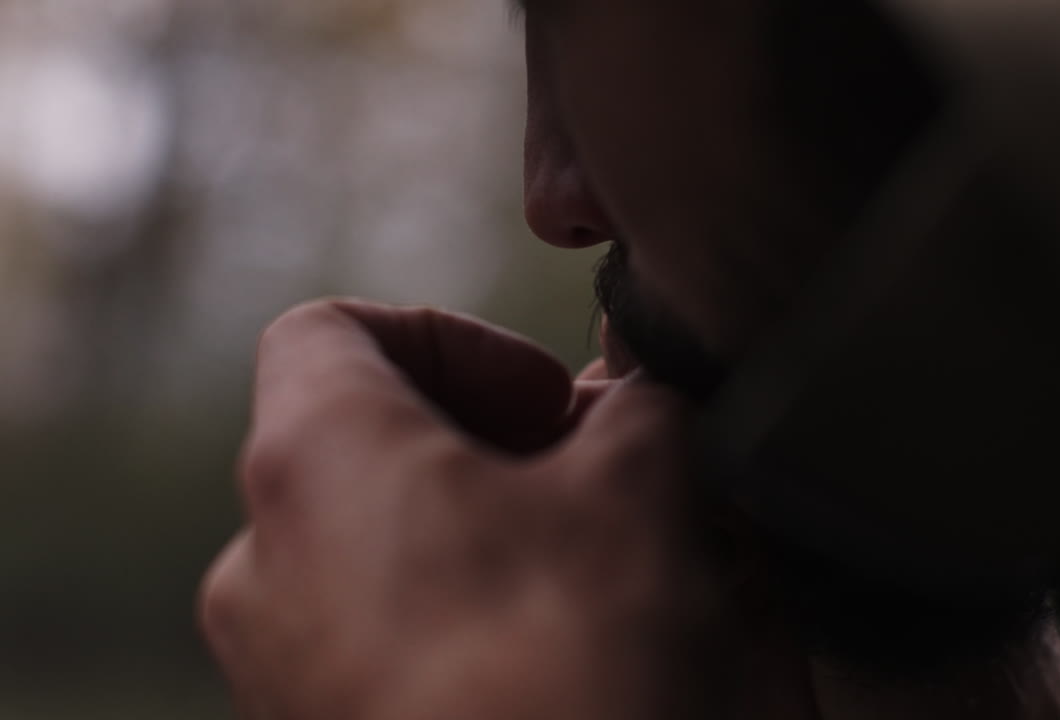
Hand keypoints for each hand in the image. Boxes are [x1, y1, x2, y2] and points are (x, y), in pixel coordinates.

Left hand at [198, 299, 729, 719]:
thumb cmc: (588, 675)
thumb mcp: (650, 494)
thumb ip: (637, 411)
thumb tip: (628, 408)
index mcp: (316, 463)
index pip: (332, 332)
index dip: (455, 340)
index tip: (551, 405)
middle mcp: (266, 570)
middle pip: (369, 450)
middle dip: (499, 450)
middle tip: (604, 486)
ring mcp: (285, 679)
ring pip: (390, 556)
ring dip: (499, 541)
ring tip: (609, 580)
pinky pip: (393, 649)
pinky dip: (477, 624)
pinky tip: (576, 664)